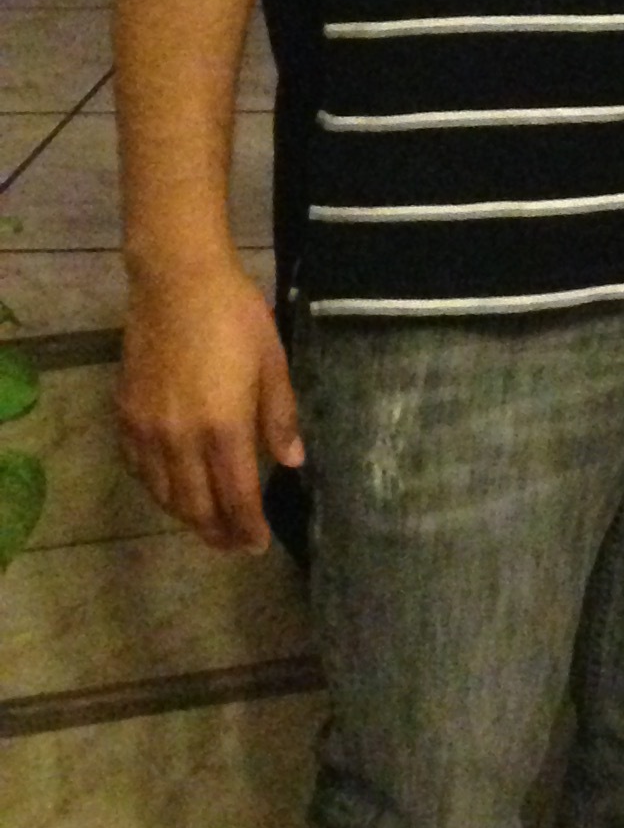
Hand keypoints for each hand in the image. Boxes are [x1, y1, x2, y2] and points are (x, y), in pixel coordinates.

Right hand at [117, 258, 301, 553]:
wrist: (176, 282)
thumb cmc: (234, 316)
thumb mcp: (272, 362)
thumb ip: (279, 417)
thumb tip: (293, 462)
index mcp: (224, 428)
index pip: (237, 497)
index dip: (247, 527)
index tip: (258, 545)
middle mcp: (181, 440)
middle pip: (197, 506)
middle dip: (218, 532)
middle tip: (234, 544)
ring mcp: (148, 431)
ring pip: (164, 494)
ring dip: (187, 515)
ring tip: (207, 523)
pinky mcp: (125, 417)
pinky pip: (139, 470)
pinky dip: (158, 488)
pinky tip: (172, 488)